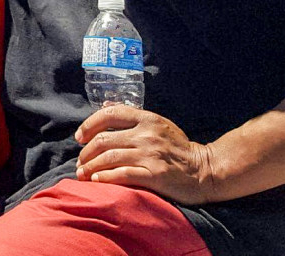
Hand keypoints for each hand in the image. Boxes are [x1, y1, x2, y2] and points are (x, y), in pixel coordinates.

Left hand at [75, 106, 217, 204]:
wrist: (205, 170)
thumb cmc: (178, 147)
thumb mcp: (157, 123)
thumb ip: (131, 115)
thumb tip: (106, 104)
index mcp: (146, 119)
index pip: (108, 114)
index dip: (88, 125)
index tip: (79, 137)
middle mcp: (146, 134)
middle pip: (104, 140)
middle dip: (86, 152)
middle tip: (79, 162)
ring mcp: (150, 155)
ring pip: (109, 158)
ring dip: (90, 167)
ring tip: (82, 174)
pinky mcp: (154, 175)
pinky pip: (122, 175)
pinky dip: (106, 177)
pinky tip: (97, 180)